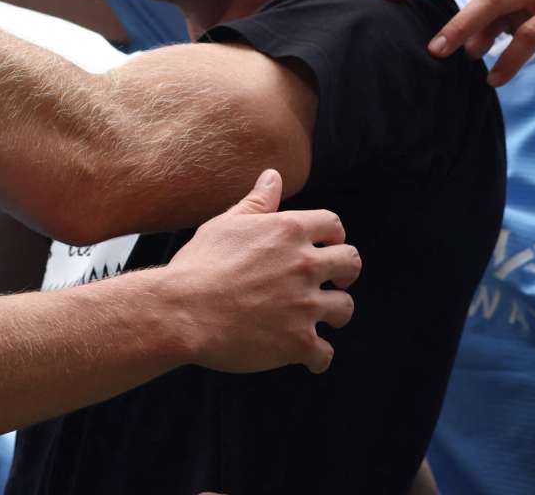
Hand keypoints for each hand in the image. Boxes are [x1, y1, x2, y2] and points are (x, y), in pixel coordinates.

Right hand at [162, 170, 359, 374]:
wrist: (183, 311)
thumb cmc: (199, 265)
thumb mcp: (226, 224)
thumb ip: (257, 202)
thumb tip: (273, 176)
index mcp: (289, 231)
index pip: (334, 225)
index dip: (333, 237)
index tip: (326, 248)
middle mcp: (304, 265)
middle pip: (351, 264)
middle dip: (344, 273)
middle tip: (332, 283)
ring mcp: (304, 305)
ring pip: (345, 309)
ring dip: (334, 315)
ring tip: (319, 320)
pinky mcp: (298, 342)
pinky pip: (325, 353)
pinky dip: (318, 358)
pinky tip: (308, 358)